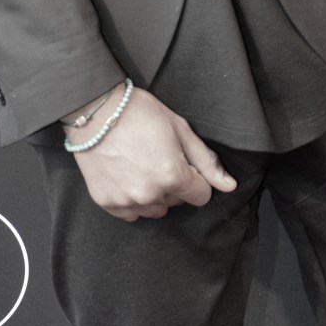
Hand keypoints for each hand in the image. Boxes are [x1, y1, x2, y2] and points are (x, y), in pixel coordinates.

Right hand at [71, 86, 236, 219]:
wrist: (96, 111)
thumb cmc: (140, 114)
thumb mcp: (180, 129)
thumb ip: (206, 161)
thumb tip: (229, 185)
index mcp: (173, 176)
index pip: (200, 195)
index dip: (196, 178)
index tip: (183, 163)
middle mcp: (150, 194)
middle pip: (177, 202)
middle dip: (174, 184)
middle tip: (158, 158)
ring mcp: (126, 201)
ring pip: (154, 210)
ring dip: (154, 195)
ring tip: (141, 167)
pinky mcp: (106, 203)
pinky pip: (130, 214)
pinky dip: (132, 200)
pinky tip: (127, 176)